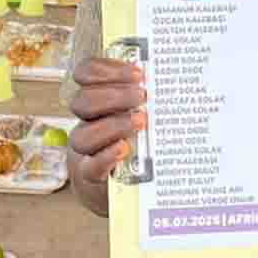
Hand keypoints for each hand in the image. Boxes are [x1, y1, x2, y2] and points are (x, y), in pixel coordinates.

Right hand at [68, 58, 146, 182]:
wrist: (122, 187)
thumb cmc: (139, 141)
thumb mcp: (142, 111)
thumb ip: (150, 95)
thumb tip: (175, 78)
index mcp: (97, 99)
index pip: (85, 73)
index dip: (106, 69)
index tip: (138, 73)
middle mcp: (87, 122)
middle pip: (83, 102)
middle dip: (114, 95)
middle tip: (143, 96)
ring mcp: (87, 151)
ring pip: (82, 135)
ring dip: (113, 124)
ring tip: (141, 122)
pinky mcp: (92, 176)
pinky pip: (91, 166)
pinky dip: (106, 156)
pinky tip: (124, 148)